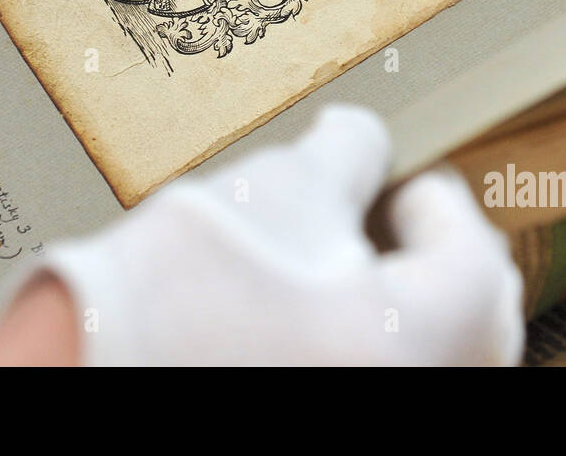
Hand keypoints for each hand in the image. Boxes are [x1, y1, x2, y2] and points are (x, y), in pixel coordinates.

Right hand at [0, 105, 523, 365]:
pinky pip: (373, 375)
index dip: (427, 190)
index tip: (392, 168)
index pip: (471, 245)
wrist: (94, 363)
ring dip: (392, 301)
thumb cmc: (193, 283)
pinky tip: (295, 316)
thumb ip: (351, 149)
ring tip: (325, 258)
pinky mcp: (325, 428)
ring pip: (421, 355)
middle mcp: (430, 387)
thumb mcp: (285, 185)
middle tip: (369, 210)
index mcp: (442, 332)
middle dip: (422, 252)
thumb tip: (363, 138)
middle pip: (466, 315)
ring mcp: (385, 412)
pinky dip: (356, 344)